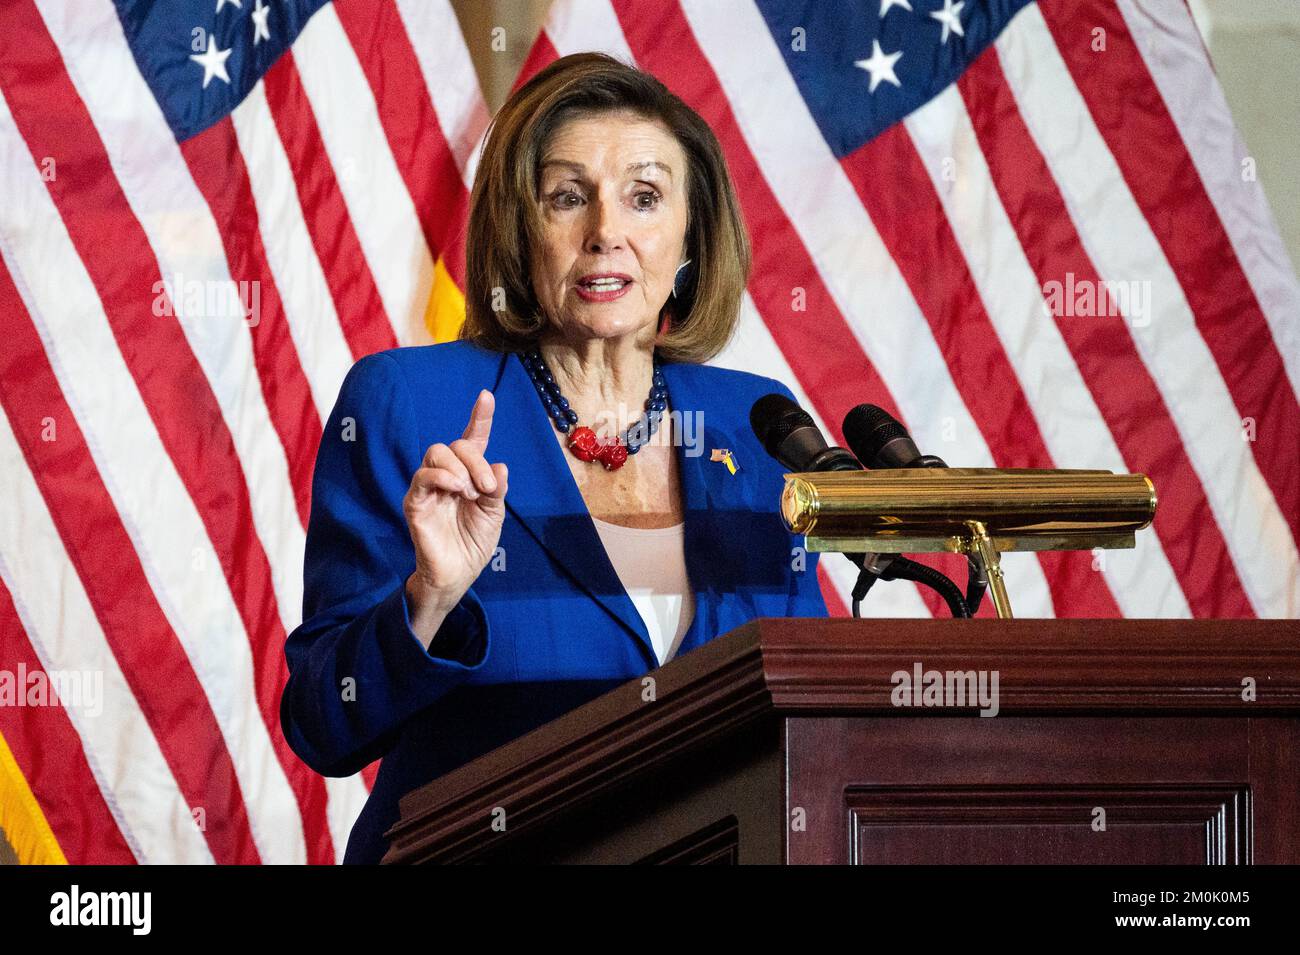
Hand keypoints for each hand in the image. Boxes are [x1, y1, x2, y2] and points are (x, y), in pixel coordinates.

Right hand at [403, 389, 508, 628]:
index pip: (473, 440)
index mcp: (469, 475)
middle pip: (454, 444)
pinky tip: (457, 490)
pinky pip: (422, 477)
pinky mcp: (415, 502)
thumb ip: (497, 489)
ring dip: (459, 467)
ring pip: (436, 453)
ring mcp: (429, 488)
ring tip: (470, 492)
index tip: (486, 396)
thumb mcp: (495, 514)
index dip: (480, 417)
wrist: (459, 574)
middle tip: (487, 486)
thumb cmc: (474, 543)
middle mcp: (447, 476)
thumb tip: (499, 466)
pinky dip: (442, 477)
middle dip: (475, 459)